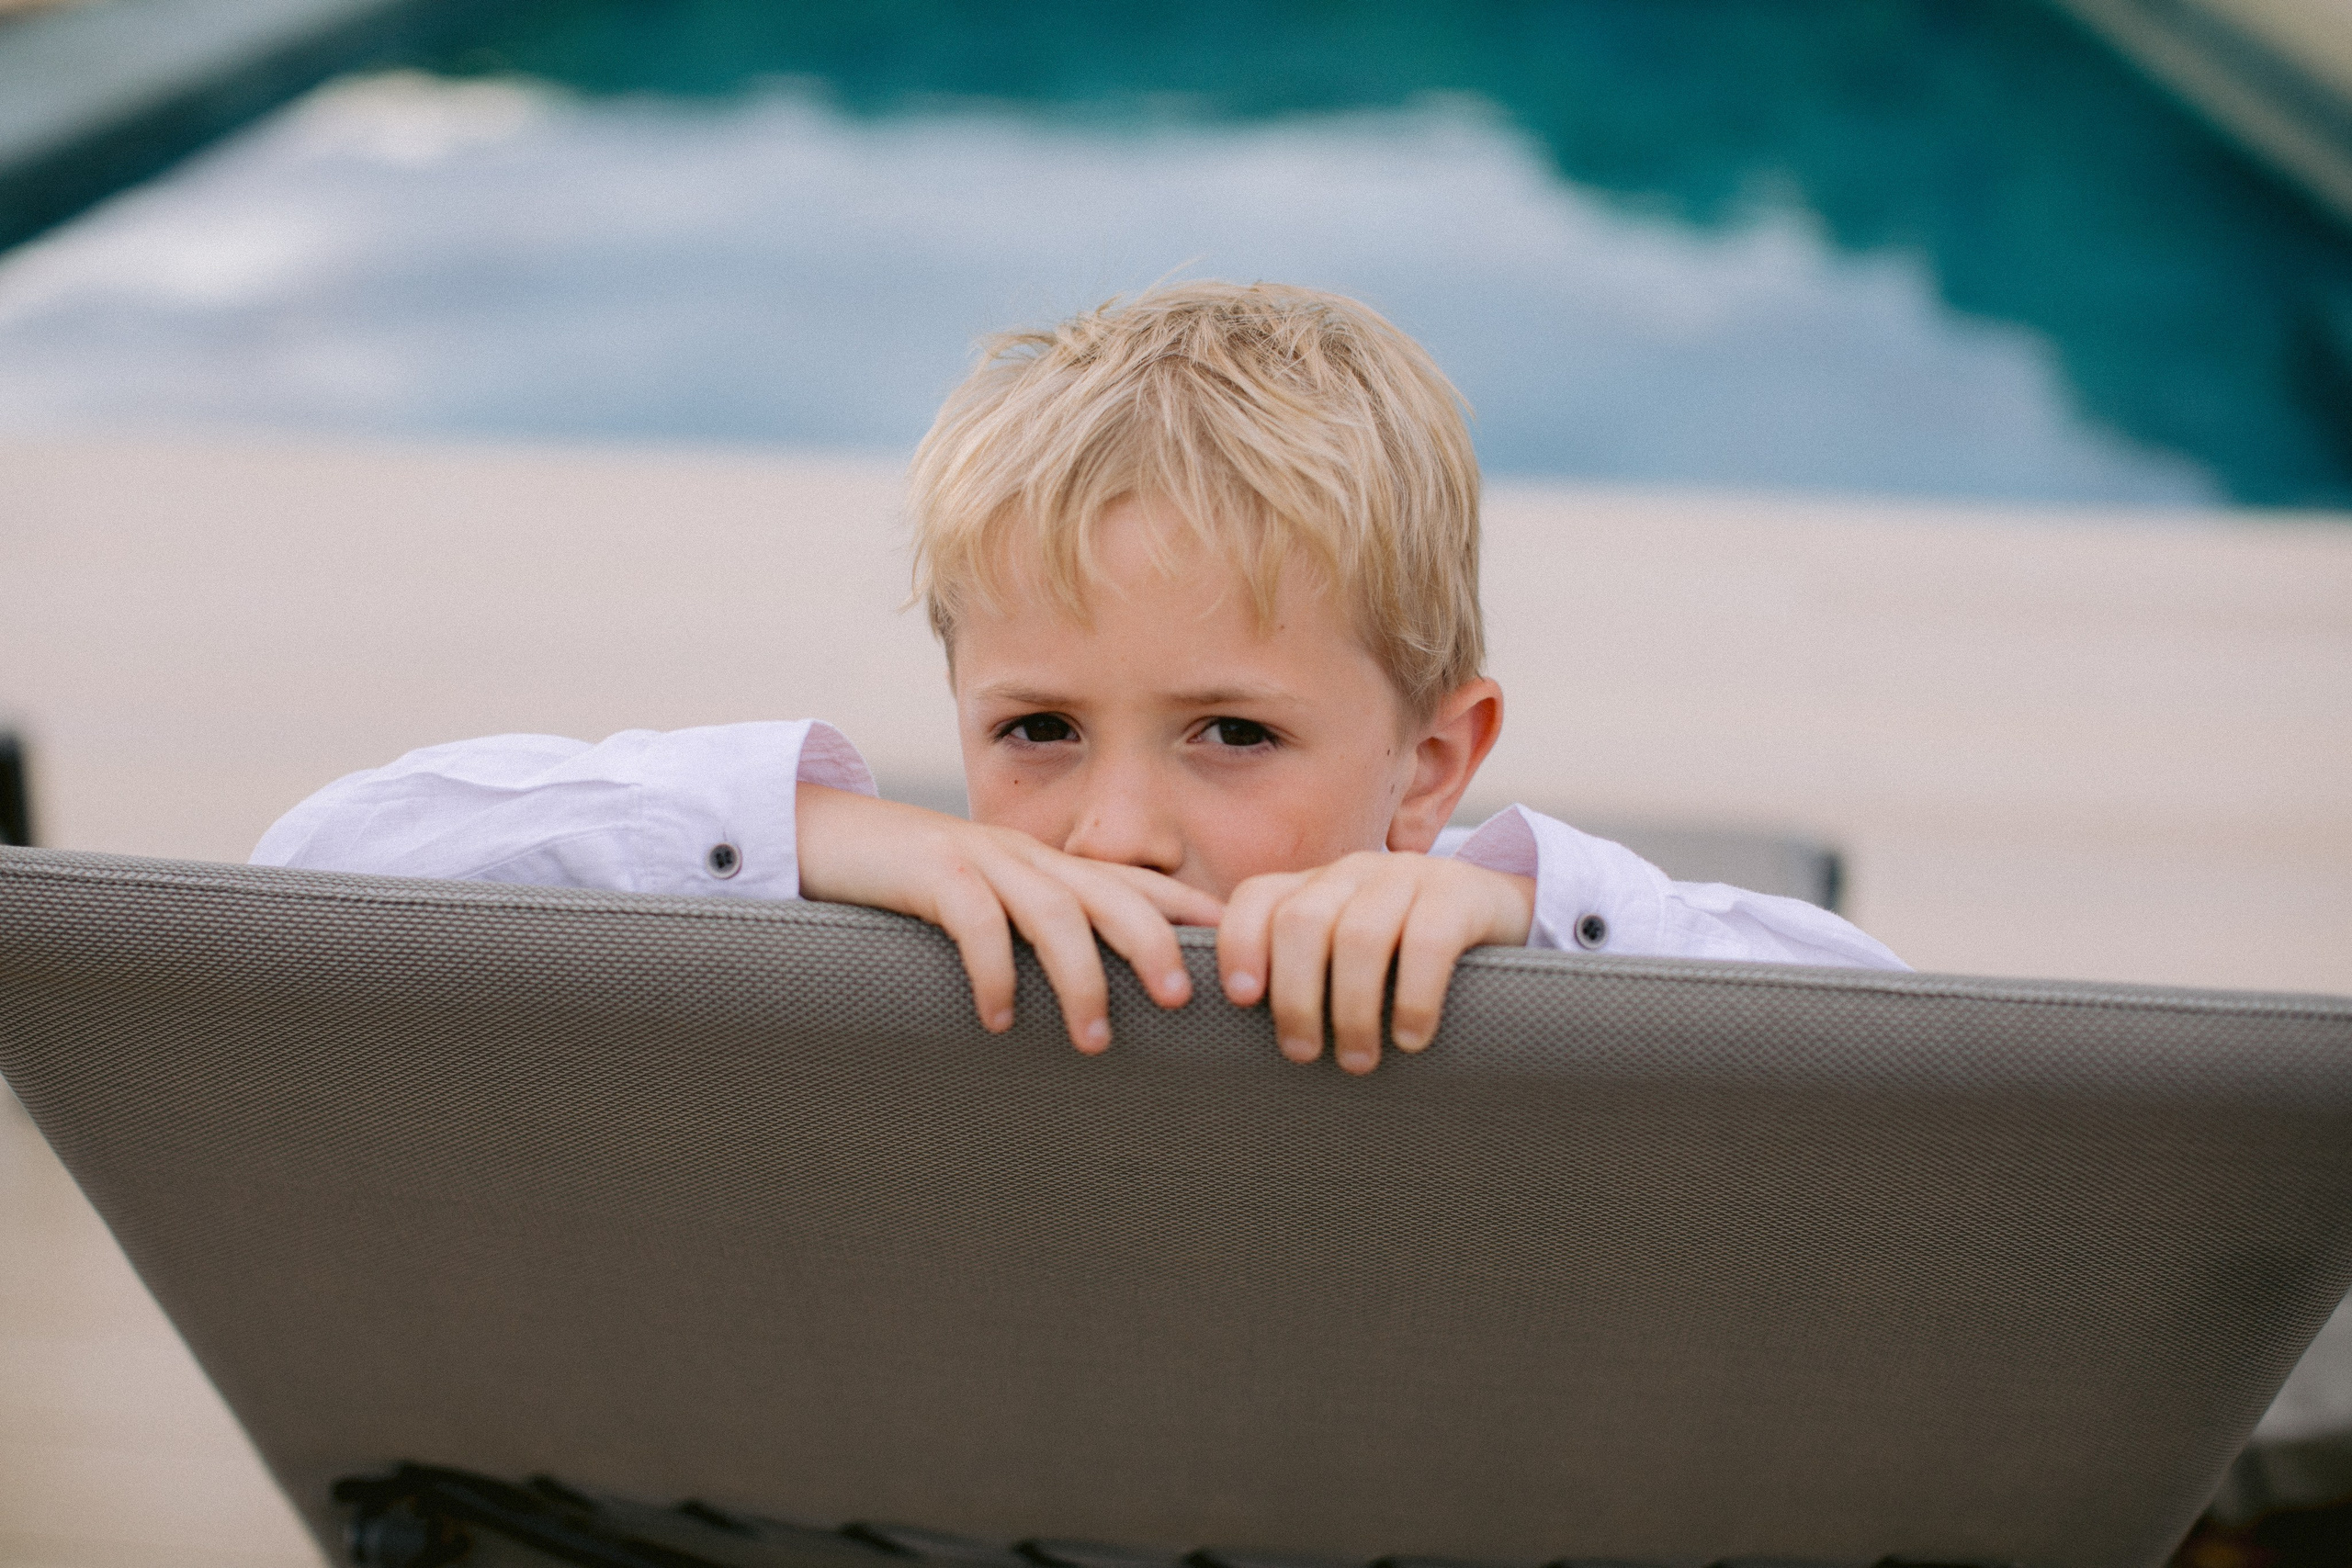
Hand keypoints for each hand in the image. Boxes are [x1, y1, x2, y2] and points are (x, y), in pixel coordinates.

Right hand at [795, 783, 1224, 1052]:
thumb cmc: (915, 890)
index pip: (1135, 884)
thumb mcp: (991, 909)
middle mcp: (1029, 859)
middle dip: (1154, 944)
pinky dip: (992, 970)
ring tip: (1094, 1038)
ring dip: (1080, 976)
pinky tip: (996, 1019)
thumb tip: (1098, 1007)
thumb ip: (1041, 940)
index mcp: (1050, 868)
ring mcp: (981, 860)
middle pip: (1112, 893)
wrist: (827, 837)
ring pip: (1054, 910)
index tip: (1238, 957)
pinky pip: (974, 920)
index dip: (1190, 914)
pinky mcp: (931, 873)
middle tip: (1181, 1002)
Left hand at [1217, 852, 1534, 1075]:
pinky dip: (1412, 998)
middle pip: (1301, 922)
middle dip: (1295, 996)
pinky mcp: (1460, 895)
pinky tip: (1411, 1038)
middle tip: (1303, 1053)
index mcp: (1317, 885)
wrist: (1501, 915)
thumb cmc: (1407, 954)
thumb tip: (1241, 1031)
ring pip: (1359, 937)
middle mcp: (1355, 872)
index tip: (1240, 999)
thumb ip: (1304, 971)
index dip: (1238, 944)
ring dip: (1352, 1009)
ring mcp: (1409, 876)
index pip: (1257, 898)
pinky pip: (1427, 943)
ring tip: (1358, 1060)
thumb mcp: (1348, 951)